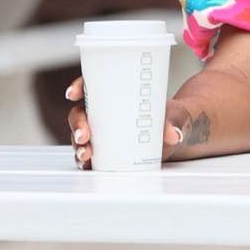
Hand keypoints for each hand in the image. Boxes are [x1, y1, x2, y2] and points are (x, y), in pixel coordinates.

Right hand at [65, 76, 189, 168]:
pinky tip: (86, 164)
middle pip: (80, 113)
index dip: (78, 87)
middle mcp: (104, 112)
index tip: (73, 94)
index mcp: (116, 94)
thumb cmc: (171, 116)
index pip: (91, 85)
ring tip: (86, 154)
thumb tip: (173, 135)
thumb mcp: (175, 115)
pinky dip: (84, 159)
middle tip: (85, 135)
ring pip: (81, 135)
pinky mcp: (106, 149)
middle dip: (78, 124)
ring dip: (78, 145)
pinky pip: (89, 153)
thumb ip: (174, 123)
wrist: (176, 133)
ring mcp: (103, 131)